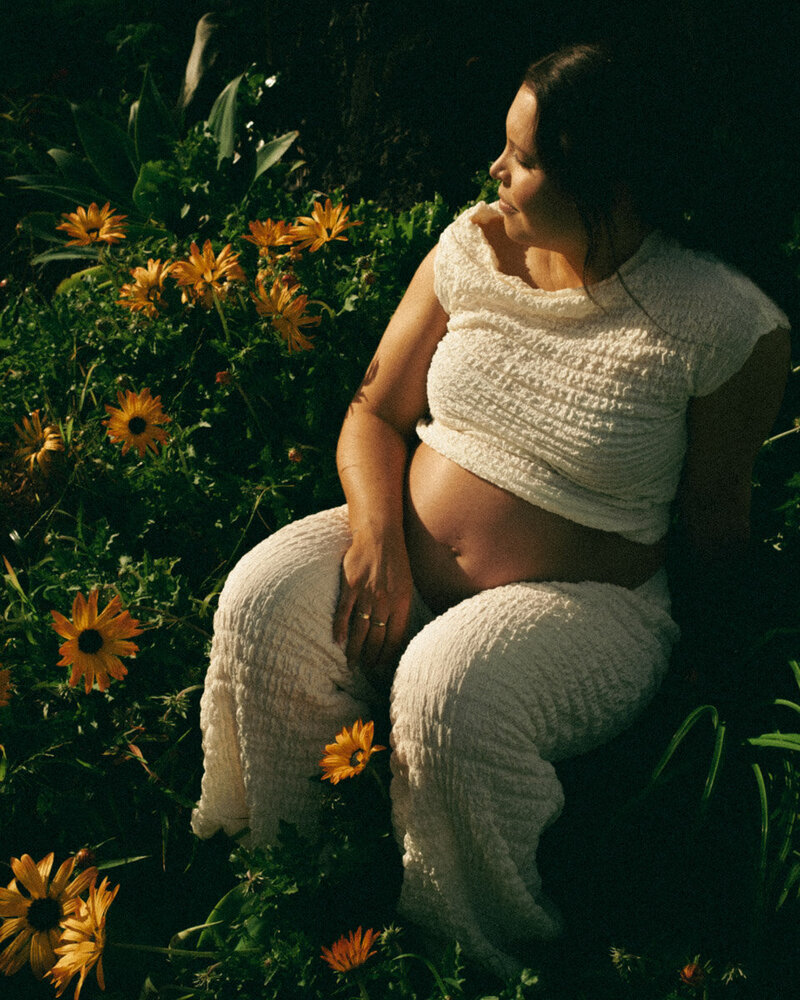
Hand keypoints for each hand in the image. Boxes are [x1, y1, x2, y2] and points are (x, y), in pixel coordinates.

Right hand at [332, 528, 413, 687]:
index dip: (388, 654)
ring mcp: (367, 594)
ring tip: (352, 664)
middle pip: (378, 637)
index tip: (382, 666)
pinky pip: (344, 612)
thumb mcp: (406, 584)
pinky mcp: (351, 585)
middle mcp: (386, 601)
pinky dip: (340, 628)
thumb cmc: (395, 559)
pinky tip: (338, 642)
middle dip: (372, 657)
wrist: (380, 535)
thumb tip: (396, 630)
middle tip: (366, 670)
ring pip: (360, 629)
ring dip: (355, 649)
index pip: (396, 637)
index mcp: (402, 602)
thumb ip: (401, 606)